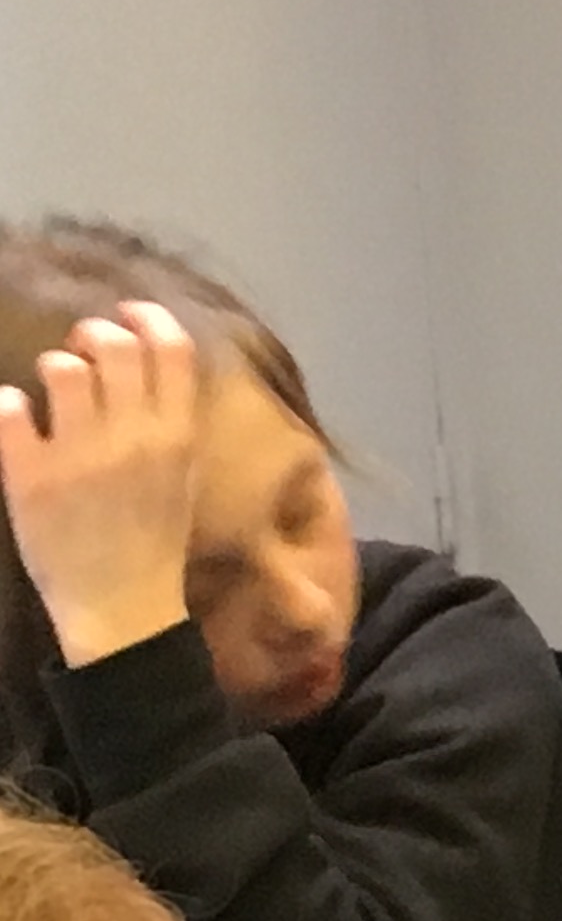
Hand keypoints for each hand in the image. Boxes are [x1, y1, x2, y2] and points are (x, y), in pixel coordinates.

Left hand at [0, 302, 205, 667]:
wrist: (123, 606)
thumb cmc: (155, 539)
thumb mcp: (184, 475)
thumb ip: (171, 421)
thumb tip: (148, 361)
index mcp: (178, 436)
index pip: (172, 349)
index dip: (146, 317)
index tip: (127, 314)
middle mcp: (133, 437)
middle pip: (114, 345)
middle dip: (92, 336)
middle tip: (81, 354)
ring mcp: (80, 455)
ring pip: (61, 368)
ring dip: (52, 369)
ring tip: (49, 393)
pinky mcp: (30, 475)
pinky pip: (9, 409)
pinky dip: (7, 406)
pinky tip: (14, 421)